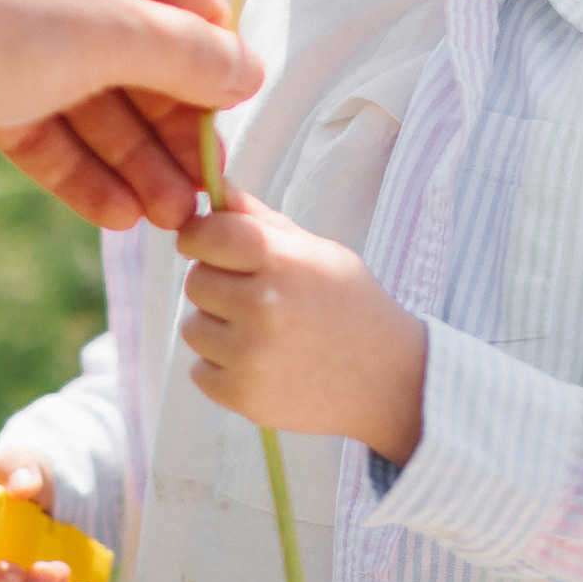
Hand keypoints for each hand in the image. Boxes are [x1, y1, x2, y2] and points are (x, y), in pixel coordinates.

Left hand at [0, 0, 261, 231]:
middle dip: (167, 121)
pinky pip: (39, 115)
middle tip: (203, 185)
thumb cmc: (4, 11)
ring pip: (86, 88)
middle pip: (132, 42)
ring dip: (130, 154)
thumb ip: (191, 58)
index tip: (230, 105)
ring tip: (170, 217)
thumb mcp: (116, 34)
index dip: (209, 43)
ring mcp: (7, 11)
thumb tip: (250, 73)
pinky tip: (116, 214)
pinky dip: (77, 161)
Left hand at [177, 188, 428, 464]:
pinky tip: (261, 364)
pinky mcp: (243, 396)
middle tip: (255, 297)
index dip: (199, 238)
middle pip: (194, 282)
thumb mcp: (315, 250)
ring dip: (218, 328)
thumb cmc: (349, 303)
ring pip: (193, 328)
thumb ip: (259, 219)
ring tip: (262, 334)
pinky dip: (222, 368)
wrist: (389, 378)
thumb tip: (213, 185)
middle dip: (217, 285)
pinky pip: (199, 371)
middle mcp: (261, 306)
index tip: (208, 246)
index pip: (204, 234)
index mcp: (280, 260)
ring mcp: (250, 356)